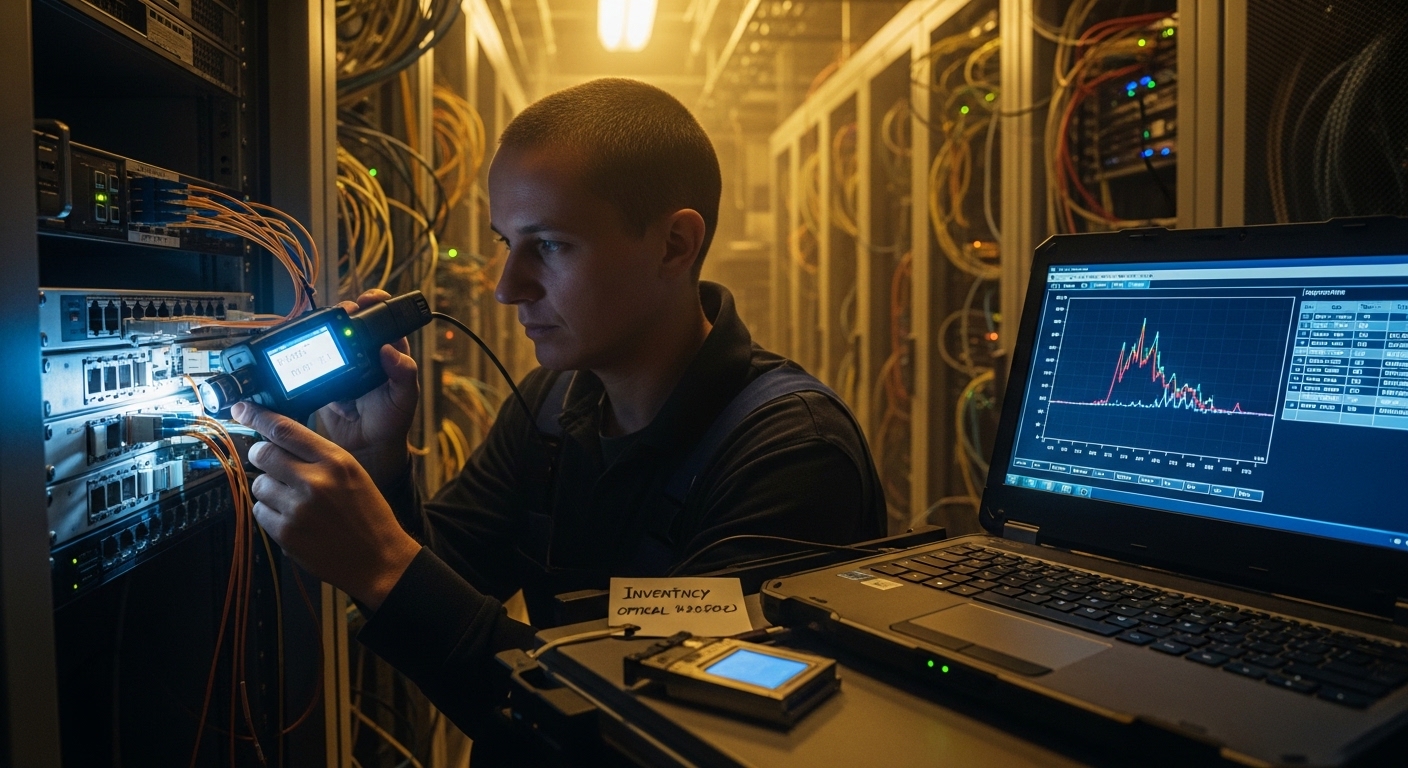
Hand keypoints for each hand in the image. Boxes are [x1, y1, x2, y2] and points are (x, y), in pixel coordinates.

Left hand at [233, 401, 421, 609]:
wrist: (379, 559)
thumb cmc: (367, 514)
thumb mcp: (352, 472)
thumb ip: (317, 454)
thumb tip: (276, 439)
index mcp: (335, 460)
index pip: (285, 428)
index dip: (257, 416)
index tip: (241, 409)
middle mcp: (315, 480)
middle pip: (262, 453)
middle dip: (261, 456)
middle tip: (271, 464)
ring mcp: (297, 508)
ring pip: (258, 483)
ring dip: (268, 488)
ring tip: (292, 499)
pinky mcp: (286, 533)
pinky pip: (259, 511)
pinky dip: (270, 512)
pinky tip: (292, 518)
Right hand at [316, 289, 419, 486]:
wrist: (369, 447)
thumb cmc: (393, 420)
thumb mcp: (405, 396)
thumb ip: (404, 373)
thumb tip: (390, 350)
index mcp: (389, 351)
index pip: (382, 318)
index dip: (375, 303)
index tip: (369, 299)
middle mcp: (365, 353)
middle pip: (350, 323)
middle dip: (344, 313)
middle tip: (342, 314)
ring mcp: (342, 365)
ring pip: (330, 339)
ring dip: (324, 334)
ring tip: (322, 335)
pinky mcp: (324, 380)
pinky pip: (314, 364)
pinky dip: (311, 362)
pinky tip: (312, 362)